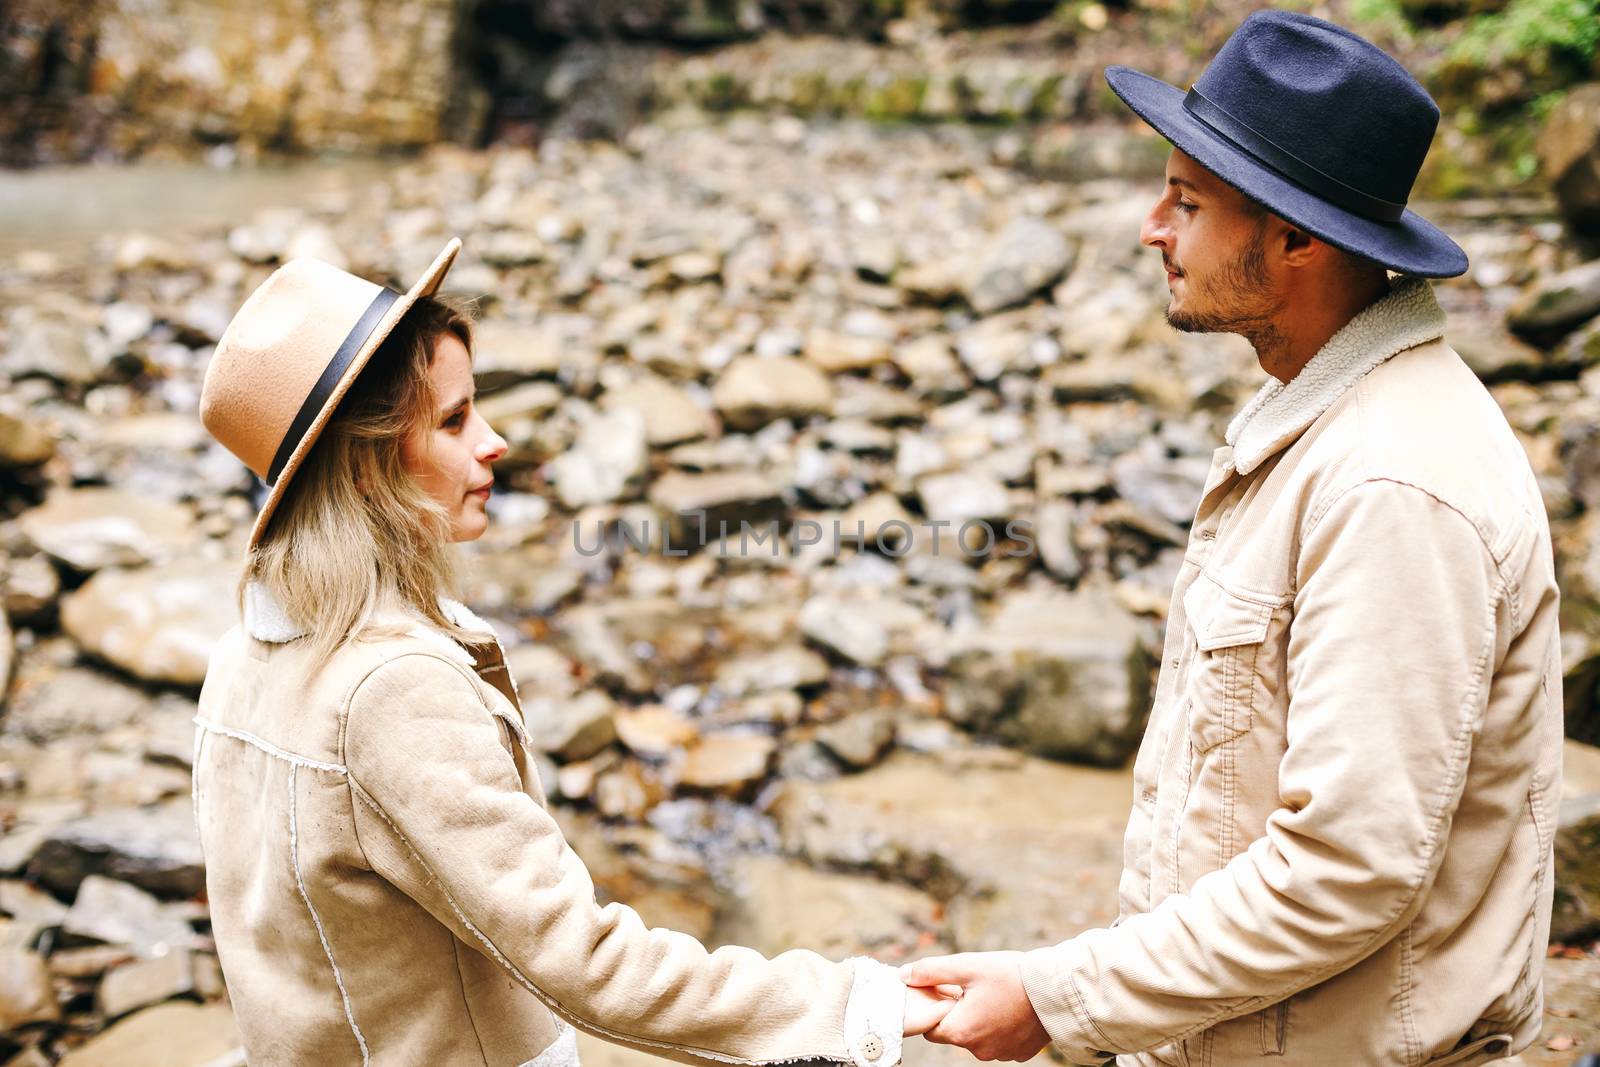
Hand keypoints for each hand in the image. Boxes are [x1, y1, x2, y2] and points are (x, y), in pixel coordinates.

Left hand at [900, 952, 1049, 1060]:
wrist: (1057, 991)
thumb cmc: (1011, 976)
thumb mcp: (967, 966)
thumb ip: (932, 971)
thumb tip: (904, 975)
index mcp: (961, 1031)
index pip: (930, 1028)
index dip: (935, 1008)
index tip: (946, 991)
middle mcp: (979, 1050)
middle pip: (955, 1032)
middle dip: (958, 1012)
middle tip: (973, 988)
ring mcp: (1000, 1055)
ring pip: (978, 1038)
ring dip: (980, 1020)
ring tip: (995, 995)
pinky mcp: (1018, 1053)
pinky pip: (1000, 1041)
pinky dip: (999, 1027)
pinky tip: (1009, 1007)